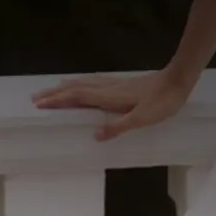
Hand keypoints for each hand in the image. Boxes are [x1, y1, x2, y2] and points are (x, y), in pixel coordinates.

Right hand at [30, 69, 192, 141]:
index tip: (39, 103)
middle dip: (56, 93)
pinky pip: (95, 82)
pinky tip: (85, 84)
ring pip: (85, 83)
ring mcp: (116, 84)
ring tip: (53, 89)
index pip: (77, 97)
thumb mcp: (141, 119)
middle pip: (76, 89)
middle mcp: (108, 88)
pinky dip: (83, 83)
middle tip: (36, 97)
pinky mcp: (124, 83)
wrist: (178, 80)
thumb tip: (95, 135)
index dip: (58, 100)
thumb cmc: (162, 102)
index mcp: (109, 97)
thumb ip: (118, 126)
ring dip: (67, 87)